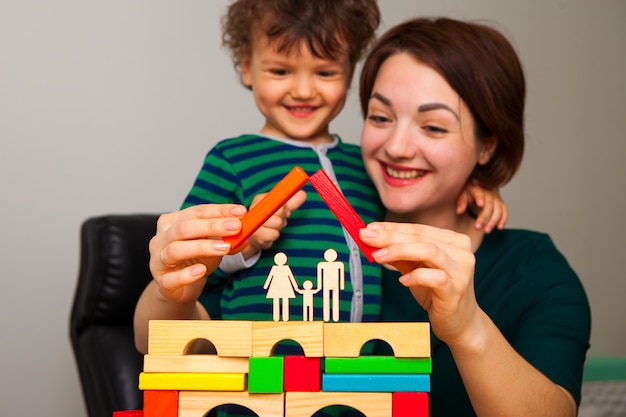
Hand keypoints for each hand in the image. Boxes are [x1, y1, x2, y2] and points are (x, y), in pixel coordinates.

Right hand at [150, 204, 245, 303]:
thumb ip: (225, 238)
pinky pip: (172, 279)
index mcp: (172, 223)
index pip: (196, 212)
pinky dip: (187, 274)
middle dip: (212, 226)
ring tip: (224, 248)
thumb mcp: (212, 245)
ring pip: (175, 250)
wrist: (180, 288)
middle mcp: (161, 239)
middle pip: (184, 228)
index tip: (240, 212)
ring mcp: (158, 261)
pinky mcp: (162, 282)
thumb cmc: (194, 261)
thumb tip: (245, 232)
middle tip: (235, 227)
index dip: (219, 211)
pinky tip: (201, 270)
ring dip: (202, 247)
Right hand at [240, 190, 306, 258]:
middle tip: (278, 220)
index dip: (284, 207)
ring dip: (278, 227)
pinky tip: (269, 234)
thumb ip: (292, 202)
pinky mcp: (255, 236)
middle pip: (278, 211)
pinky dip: (275, 235)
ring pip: (277, 224)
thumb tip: (303, 194)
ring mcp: (253, 223)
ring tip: (273, 227)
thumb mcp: (280, 208)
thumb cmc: (268, 220)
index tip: (285, 211)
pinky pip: (274, 235)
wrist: (254, 237)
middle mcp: (253, 210)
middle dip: (282, 217)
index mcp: (259, 200)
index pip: (277, 200)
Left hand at [360, 222, 480, 346]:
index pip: (418, 229)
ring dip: (399, 251)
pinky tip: (402, 280)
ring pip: (429, 251)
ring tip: (377, 256)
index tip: (369, 228)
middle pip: (420, 237)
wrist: (460, 323)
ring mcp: (461, 270)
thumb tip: (372, 239)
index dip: (392, 227)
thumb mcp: (415, 268)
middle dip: (390, 236)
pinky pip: (435, 277)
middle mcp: (461, 251)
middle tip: (366, 237)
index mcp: (453, 240)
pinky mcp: (456, 289)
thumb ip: (398, 254)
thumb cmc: (436, 292)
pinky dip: (416, 276)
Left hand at [456, 183, 507, 232]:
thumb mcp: (463, 193)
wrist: (481, 185)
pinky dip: (503, 219)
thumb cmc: (469, 191)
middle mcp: (489, 192)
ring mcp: (497, 198)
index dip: (480, 198)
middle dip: (484, 217)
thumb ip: (461, 201)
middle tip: (477, 227)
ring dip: (493, 221)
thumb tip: (459, 211)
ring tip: (486, 231)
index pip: (479, 193)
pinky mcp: (501, 203)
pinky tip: (499, 227)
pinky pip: (504, 211)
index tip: (480, 205)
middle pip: (489, 205)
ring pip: (498, 210)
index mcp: (478, 188)